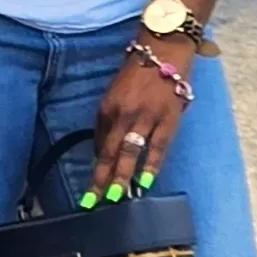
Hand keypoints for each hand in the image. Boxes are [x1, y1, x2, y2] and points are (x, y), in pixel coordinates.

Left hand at [85, 39, 193, 204]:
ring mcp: (145, 118)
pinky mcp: (168, 120)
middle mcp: (122, 115)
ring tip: (116, 197)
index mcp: (106, 109)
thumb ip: (106, 124)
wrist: (162, 53)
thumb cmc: (135, 77)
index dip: (94, 171)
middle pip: (110, 152)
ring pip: (131, 152)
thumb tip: (101, 153)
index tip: (88, 193)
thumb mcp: (112, 97)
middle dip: (102, 180)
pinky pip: (158, 147)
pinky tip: (144, 182)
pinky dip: (151, 165)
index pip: (98, 147)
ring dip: (122, 176)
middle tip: (94, 203)